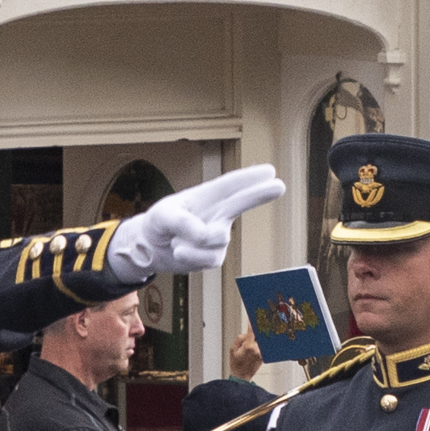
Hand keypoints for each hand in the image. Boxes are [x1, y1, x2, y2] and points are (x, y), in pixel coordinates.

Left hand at [104, 162, 288, 286]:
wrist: (150, 248)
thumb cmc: (158, 224)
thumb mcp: (163, 216)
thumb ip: (183, 222)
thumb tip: (206, 235)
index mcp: (206, 197)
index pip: (230, 185)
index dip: (249, 177)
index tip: (269, 171)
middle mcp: (217, 214)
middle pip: (241, 203)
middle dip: (259, 194)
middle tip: (279, 185)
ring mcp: (218, 236)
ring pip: (216, 239)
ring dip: (191, 242)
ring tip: (175, 240)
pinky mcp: (214, 256)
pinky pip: (206, 259)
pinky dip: (189, 256)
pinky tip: (179, 251)